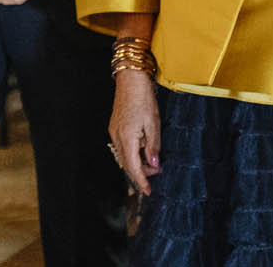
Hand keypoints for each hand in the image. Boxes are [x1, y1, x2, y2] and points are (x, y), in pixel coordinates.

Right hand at [109, 68, 161, 194]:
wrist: (130, 80)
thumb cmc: (144, 99)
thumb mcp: (153, 123)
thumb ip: (153, 146)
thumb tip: (154, 166)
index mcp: (127, 137)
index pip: (133, 167)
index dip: (141, 181)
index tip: (149, 191)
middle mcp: (117, 137)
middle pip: (127, 164)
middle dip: (141, 173)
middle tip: (158, 171)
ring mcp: (114, 132)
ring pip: (123, 156)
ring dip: (137, 163)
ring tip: (152, 161)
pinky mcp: (115, 127)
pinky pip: (122, 148)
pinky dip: (132, 154)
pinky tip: (142, 150)